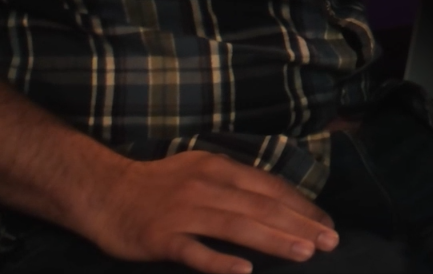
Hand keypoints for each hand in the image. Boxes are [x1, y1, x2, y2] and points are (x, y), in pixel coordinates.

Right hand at [74, 151, 337, 273]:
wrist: (102, 191)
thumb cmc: (158, 185)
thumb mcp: (202, 170)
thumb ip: (237, 184)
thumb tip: (280, 202)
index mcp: (220, 168)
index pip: (271, 188)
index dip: (302, 207)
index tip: (327, 224)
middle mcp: (206, 187)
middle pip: (261, 207)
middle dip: (300, 225)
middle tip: (330, 242)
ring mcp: (183, 213)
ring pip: (237, 227)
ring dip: (274, 240)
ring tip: (304, 253)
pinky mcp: (161, 238)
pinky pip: (195, 252)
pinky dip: (220, 262)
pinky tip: (244, 272)